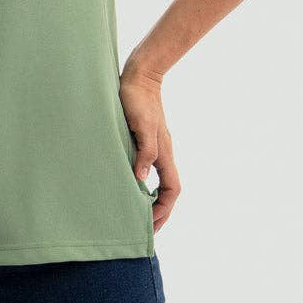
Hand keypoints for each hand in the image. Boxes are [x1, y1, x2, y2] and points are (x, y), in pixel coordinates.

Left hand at [118, 67, 180, 233]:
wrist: (139, 75)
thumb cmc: (137, 99)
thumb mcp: (140, 125)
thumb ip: (144, 152)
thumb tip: (142, 180)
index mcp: (164, 153)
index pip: (172, 190)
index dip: (163, 209)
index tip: (149, 224)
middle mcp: (162, 153)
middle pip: (168, 190)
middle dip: (159, 211)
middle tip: (143, 228)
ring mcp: (155, 147)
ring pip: (160, 181)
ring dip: (152, 199)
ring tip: (137, 213)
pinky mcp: (145, 140)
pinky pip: (149, 169)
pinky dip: (144, 183)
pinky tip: (130, 185)